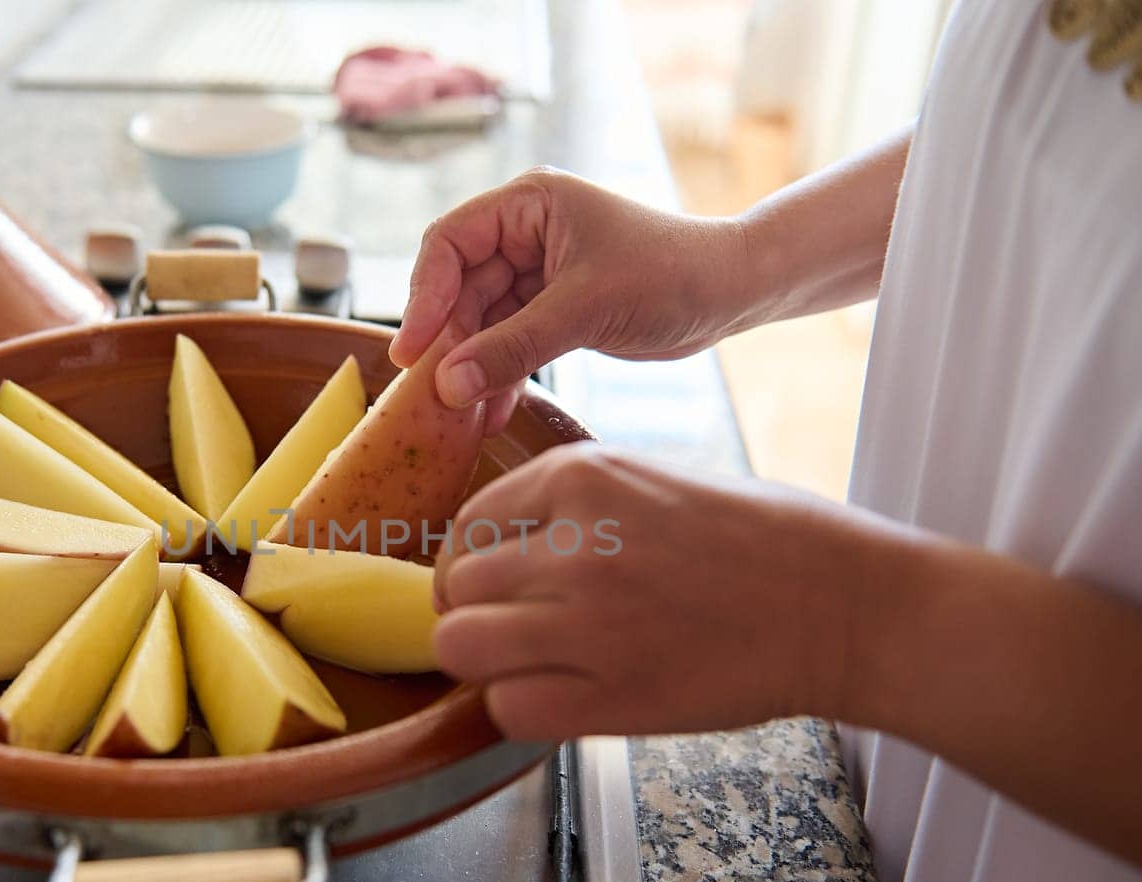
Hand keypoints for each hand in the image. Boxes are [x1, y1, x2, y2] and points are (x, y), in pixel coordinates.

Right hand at [389, 168, 750, 432]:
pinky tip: (491, 415)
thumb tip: (447, 386)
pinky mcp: (553, 310)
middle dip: (451, 345)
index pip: (448, 244)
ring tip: (460, 417)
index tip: (411, 352)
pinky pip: (510, 345)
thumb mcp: (585, 310)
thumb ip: (512, 347)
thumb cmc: (670, 274)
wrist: (731, 293)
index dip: (423, 297)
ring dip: (473, 369)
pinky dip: (501, 377)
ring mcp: (537, 273)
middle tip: (436, 398)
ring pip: (482, 324)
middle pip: (460, 291)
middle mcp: (525, 233)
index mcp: (527, 205)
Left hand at [431, 443, 887, 739]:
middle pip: (455, 589)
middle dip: (472, 612)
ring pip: (463, 648)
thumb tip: (504, 547)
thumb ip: (574, 507)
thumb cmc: (766, 541)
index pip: (469, 524)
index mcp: (582, 477)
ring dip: (487, 663)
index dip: (473, 563)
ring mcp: (589, 621)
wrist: (846, 605)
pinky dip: (523, 709)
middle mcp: (573, 545)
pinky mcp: (614, 694)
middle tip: (510, 631)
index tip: (493, 585)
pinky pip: (509, 708)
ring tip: (530, 665)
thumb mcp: (655, 479)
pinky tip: (562, 697)